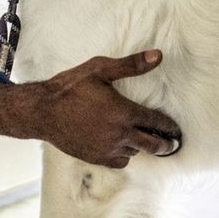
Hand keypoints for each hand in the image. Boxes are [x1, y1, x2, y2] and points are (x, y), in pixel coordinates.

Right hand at [29, 50, 181, 168]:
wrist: (43, 111)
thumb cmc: (70, 87)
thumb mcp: (101, 69)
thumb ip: (131, 65)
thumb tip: (158, 56)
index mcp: (125, 113)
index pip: (157, 122)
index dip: (169, 126)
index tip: (176, 129)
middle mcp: (120, 134)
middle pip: (152, 145)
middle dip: (165, 144)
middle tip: (171, 143)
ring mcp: (108, 149)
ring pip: (135, 152)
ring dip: (141, 146)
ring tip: (143, 140)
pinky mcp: (96, 157)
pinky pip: (119, 161)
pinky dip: (124, 155)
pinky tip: (121, 147)